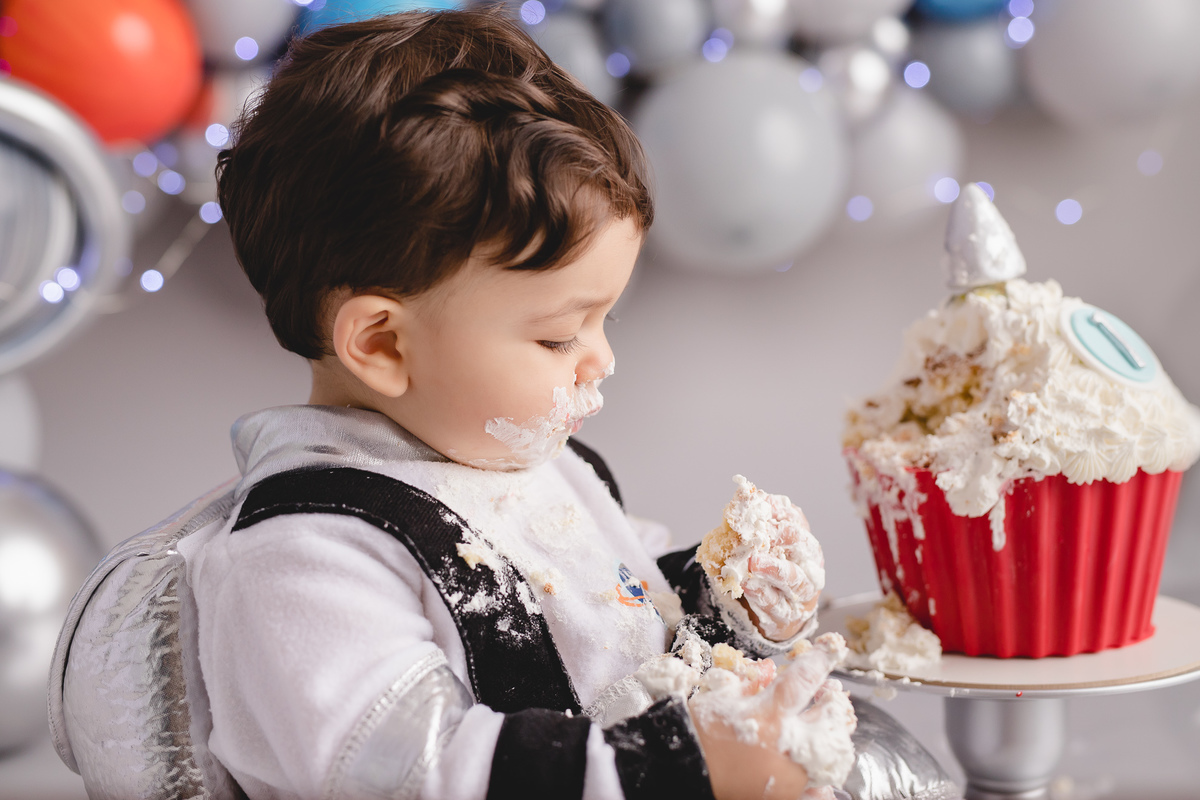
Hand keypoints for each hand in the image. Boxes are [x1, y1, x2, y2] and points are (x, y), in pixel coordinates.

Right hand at [692, 635, 852, 799]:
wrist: (685, 773)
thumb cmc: (699, 733)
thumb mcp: (721, 698)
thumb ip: (750, 683)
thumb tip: (770, 671)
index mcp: (770, 714)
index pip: (805, 678)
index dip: (823, 657)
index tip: (834, 645)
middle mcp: (789, 745)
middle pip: (829, 716)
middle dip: (832, 702)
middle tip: (829, 696)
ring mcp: (792, 775)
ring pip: (831, 752)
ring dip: (830, 736)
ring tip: (820, 729)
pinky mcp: (788, 795)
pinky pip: (819, 789)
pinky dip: (821, 779)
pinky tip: (812, 768)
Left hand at [740, 514, 822, 640]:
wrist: (775, 609)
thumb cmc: (769, 567)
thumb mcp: (761, 543)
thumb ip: (753, 522)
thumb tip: (744, 496)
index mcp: (803, 539)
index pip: (795, 518)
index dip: (778, 510)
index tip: (759, 502)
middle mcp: (809, 563)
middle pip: (803, 545)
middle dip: (781, 535)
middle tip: (758, 533)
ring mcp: (802, 591)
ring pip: (795, 579)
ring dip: (773, 569)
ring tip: (752, 563)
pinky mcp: (788, 614)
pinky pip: (778, 604)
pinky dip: (763, 594)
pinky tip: (748, 585)